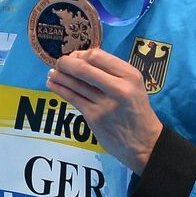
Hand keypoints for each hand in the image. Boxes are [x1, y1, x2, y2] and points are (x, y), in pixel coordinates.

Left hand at [47, 48, 162, 172]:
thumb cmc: (136, 110)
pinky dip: (59, 89)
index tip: (75, 57)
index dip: (81, 54)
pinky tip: (52, 84)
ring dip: (59, 76)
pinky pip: (72, 98)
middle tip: (59, 63)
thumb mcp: (133, 86)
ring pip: (75, 84)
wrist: (144, 142)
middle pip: (83, 68)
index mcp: (130, 75)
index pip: (98, 56)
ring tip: (51, 73)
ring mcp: (105, 104)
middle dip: (66, 63)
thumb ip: (112, 73)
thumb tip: (81, 59)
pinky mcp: (94, 117)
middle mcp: (119, 88)